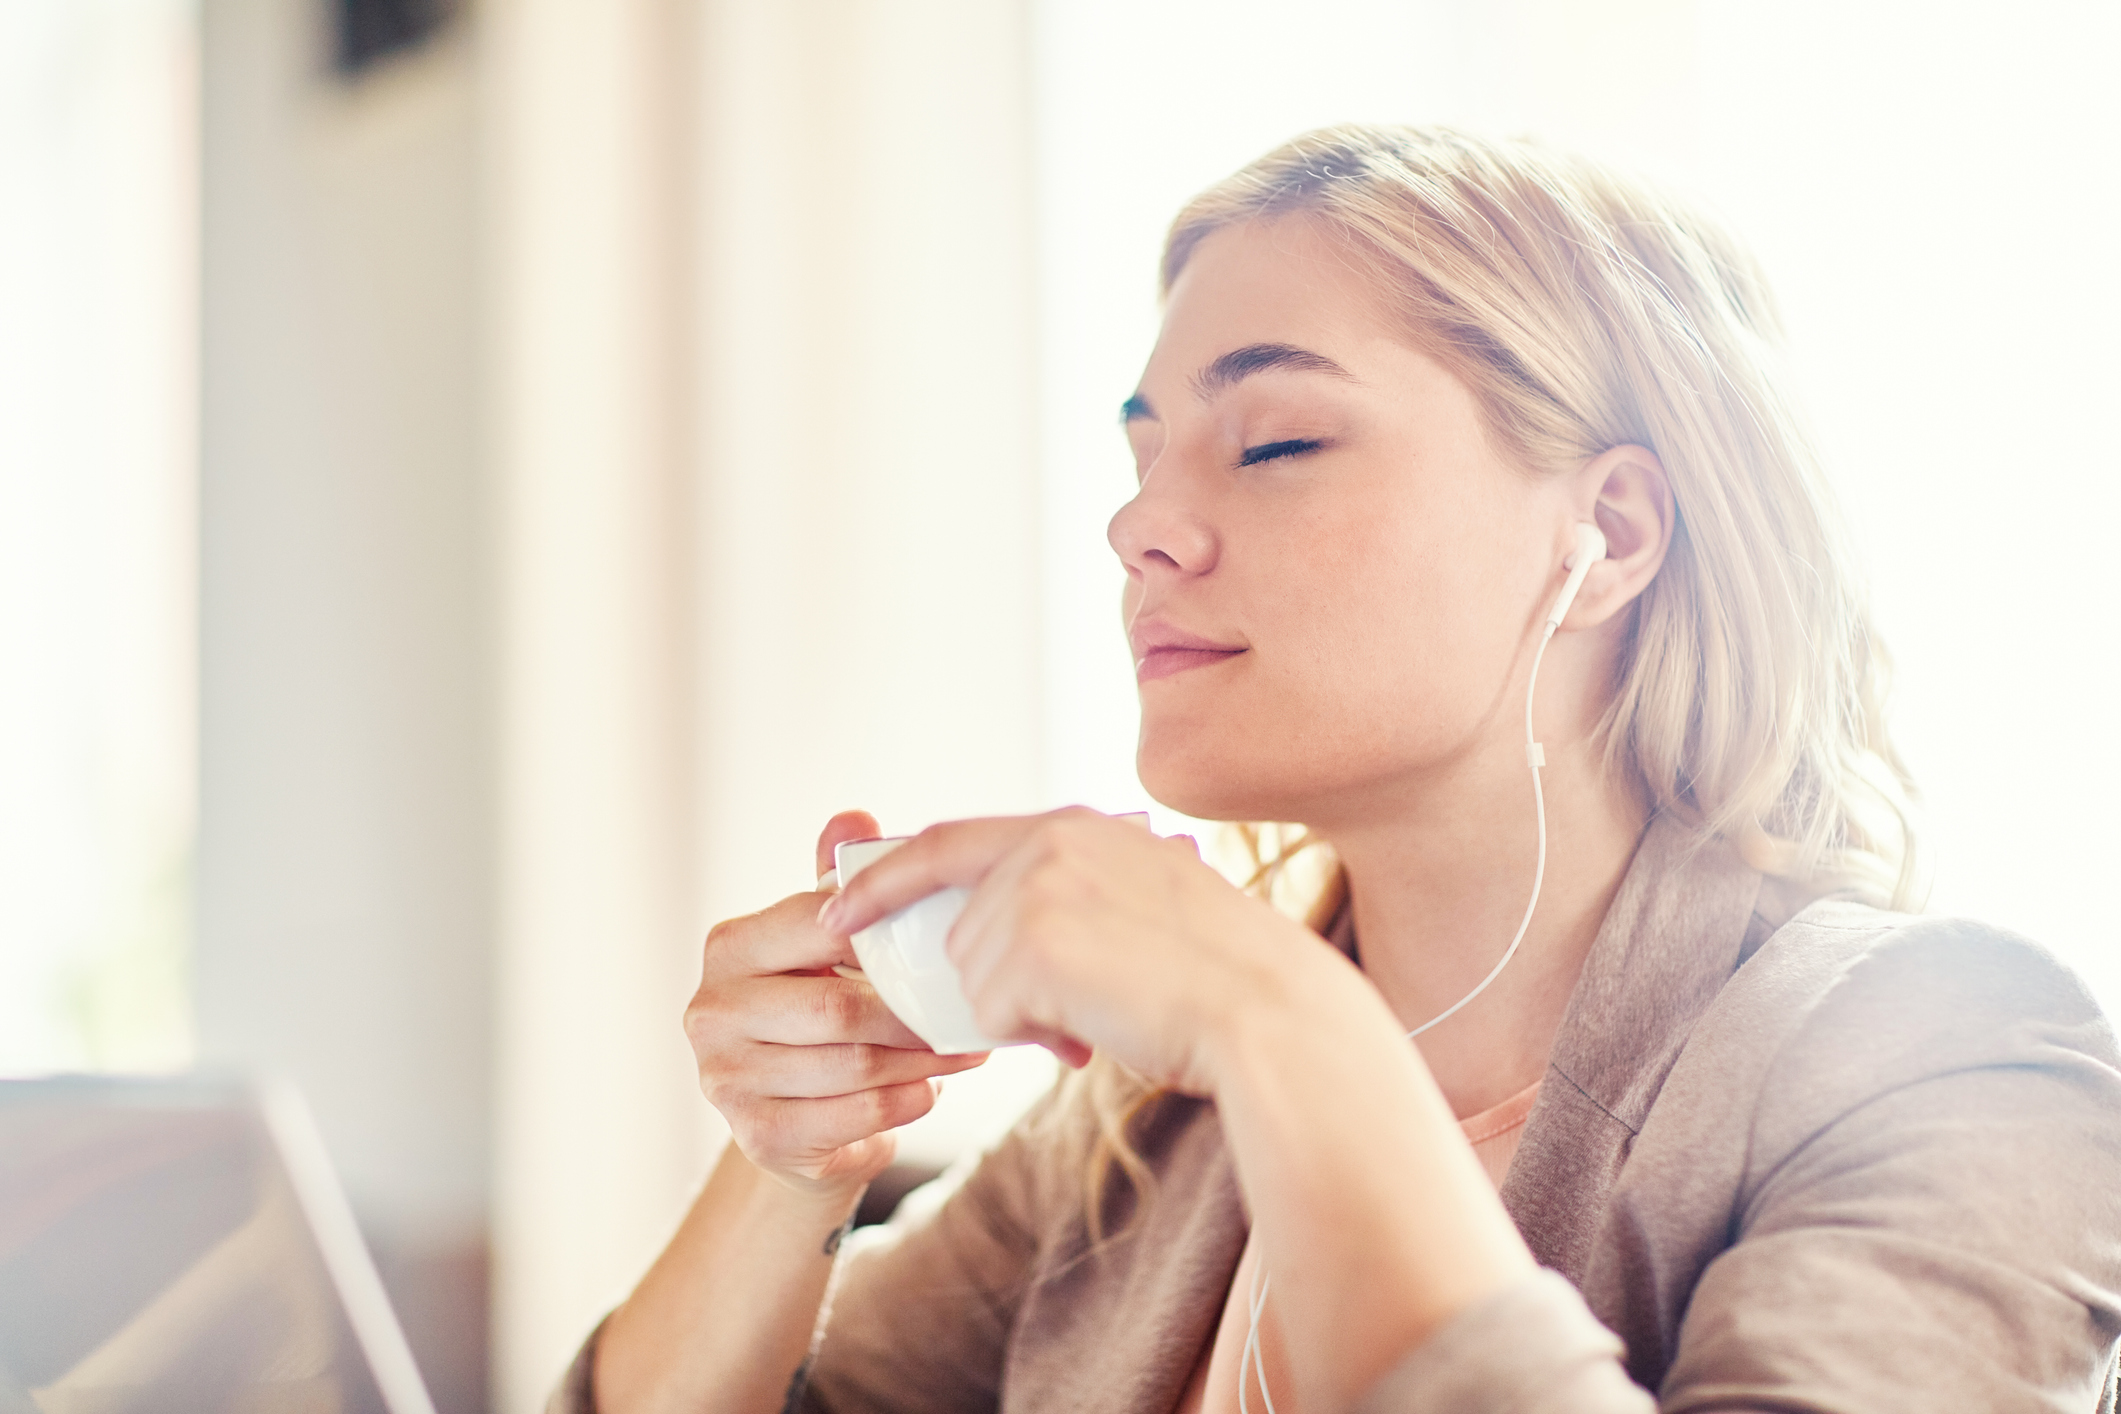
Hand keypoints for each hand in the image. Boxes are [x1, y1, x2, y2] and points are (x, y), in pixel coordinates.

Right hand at [683, 810, 988, 1199]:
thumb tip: (854, 817)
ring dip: (923, 1060)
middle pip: (837, 1008)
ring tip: (967, 1048)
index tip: (943, 937)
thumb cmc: (816, 1012)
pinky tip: (930, 1088)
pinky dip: (905, 1103)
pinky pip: (853, 1116)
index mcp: (730, 948)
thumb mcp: (822, 944)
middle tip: (970, 1007)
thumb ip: (834, 882)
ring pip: (852, 1065)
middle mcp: (711, 1012)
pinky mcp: (757, 1137)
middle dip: (914, 1011)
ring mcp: (726, 1080)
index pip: (816, 926)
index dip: (884, 933)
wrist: (794, 1121)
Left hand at [819, 808, 1339, 1095]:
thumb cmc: (1218, 981)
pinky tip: (1094, 1029)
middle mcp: (1050, 843)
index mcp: (1078, 826)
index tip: (840, 907)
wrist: (1265, 1013)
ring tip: (1103, 1013)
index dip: (887, 876)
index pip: (951, 842)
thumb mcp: (1145, 906)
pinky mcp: (1034, 942)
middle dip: (997, 983)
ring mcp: (1038, 888)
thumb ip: (1073, 900)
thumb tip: (999, 942)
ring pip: (973, 975)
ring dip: (1024, 1012)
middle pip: (962, 929)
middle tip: (1079, 1007)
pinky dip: (1032, 1036)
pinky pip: (990, 1013)